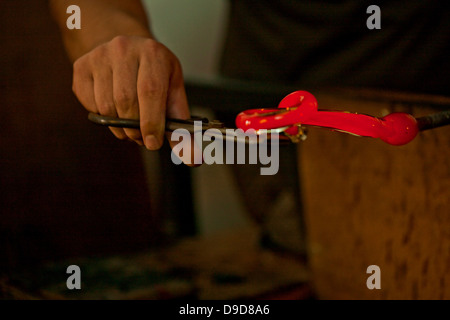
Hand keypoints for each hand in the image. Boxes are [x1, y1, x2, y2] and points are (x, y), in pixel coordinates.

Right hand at [72, 35, 188, 150]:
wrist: (128, 51)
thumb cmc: (154, 75)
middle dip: (135, 128)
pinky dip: (103, 117)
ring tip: (130, 126)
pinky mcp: (81, 66)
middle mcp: (124, 49)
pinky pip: (90, 105)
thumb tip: (192, 159)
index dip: (151, 121)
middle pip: (126, 101)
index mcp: (153, 53)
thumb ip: (181, 127)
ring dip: (119, 127)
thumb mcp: (173, 94)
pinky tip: (113, 110)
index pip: (150, 91)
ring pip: (106, 106)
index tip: (152, 143)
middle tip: (142, 137)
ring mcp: (99, 55)